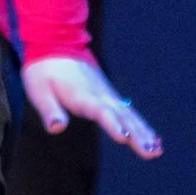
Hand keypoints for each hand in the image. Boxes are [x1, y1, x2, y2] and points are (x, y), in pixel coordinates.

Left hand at [21, 57, 162, 160]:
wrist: (56, 43)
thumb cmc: (43, 71)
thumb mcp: (38, 91)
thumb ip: (49, 110)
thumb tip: (57, 128)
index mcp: (82, 94)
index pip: (99, 111)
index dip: (112, 124)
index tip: (124, 137)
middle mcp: (100, 95)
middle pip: (122, 116)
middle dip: (137, 134)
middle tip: (151, 151)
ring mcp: (107, 95)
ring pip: (130, 115)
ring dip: (144, 132)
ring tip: (157, 150)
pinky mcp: (109, 97)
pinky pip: (129, 113)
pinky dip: (142, 125)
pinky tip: (154, 140)